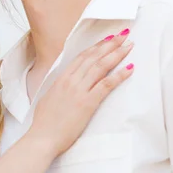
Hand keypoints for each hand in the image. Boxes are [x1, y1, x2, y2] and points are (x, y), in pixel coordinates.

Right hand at [27, 31, 133, 156]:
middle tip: (123, 34)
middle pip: (94, 57)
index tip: (107, 39)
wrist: (43, 137)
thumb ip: (58, 88)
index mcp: (61, 78)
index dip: (96, 46)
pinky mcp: (88, 102)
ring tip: (128, 45)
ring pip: (101, 66)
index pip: (82, 56)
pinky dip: (120, 75)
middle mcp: (71, 80)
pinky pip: (107, 84)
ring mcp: (79, 90)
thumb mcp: (49, 98)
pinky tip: (130, 68)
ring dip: (117, 53)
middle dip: (110, 44)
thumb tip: (63, 84)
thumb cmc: (44, 122)